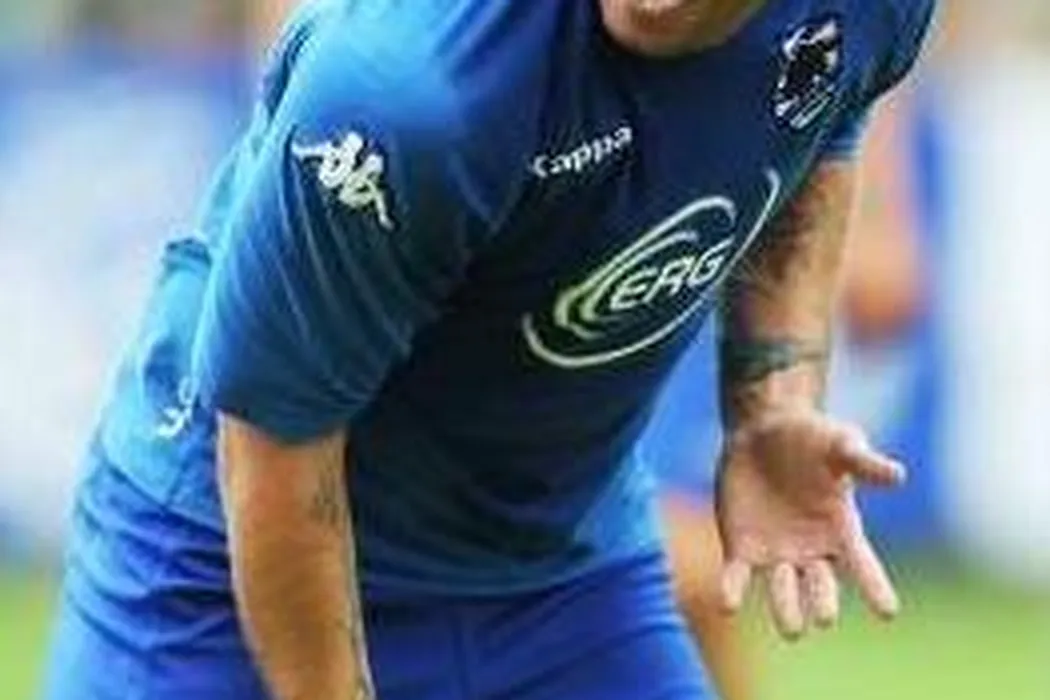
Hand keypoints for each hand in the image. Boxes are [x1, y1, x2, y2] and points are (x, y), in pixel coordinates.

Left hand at [715, 408, 905, 639]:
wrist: (763, 429)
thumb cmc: (812, 438)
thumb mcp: (841, 444)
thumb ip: (865, 463)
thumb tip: (898, 475)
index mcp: (842, 530)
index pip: (863, 566)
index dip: (875, 588)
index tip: (887, 612)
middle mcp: (811, 551)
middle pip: (820, 585)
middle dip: (822, 602)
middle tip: (823, 617)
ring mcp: (776, 553)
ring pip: (782, 589)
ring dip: (784, 607)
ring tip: (791, 629)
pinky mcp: (742, 548)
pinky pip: (737, 576)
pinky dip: (732, 590)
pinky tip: (728, 605)